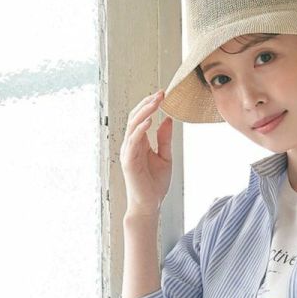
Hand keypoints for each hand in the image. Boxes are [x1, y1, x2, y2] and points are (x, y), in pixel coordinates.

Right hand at [120, 89, 171, 215]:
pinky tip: (149, 120)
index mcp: (139, 142)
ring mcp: (128, 152)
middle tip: (161, 93)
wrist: (150, 205)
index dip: (150, 105)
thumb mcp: (165, 157)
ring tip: (156, 101)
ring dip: (145, 111)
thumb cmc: (156, 184)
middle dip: (147, 103)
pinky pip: (133, 141)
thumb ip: (164, 139)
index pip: (141, 118)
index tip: (163, 94)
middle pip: (135, 117)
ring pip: (133, 125)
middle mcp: (131, 144)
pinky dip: (140, 129)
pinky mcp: (129, 161)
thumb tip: (168, 119)